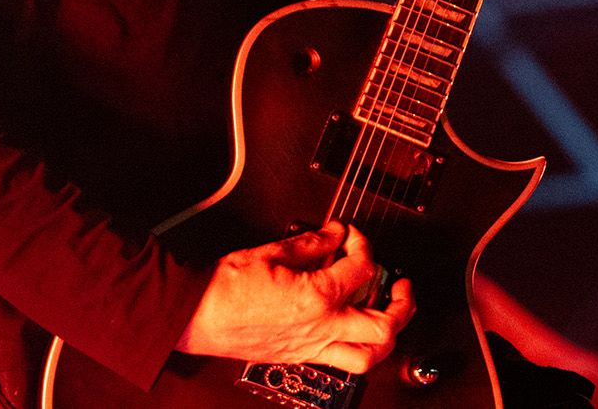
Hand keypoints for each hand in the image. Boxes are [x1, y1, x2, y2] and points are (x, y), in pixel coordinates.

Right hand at [175, 221, 414, 372]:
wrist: (194, 315)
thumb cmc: (225, 288)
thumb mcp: (273, 251)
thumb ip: (313, 243)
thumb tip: (336, 234)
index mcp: (317, 299)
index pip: (363, 267)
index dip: (363, 244)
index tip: (354, 236)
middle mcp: (321, 329)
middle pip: (384, 326)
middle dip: (402, 304)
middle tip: (401, 285)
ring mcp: (311, 348)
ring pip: (368, 358)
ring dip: (386, 336)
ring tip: (388, 315)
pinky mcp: (298, 358)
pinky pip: (340, 362)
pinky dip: (356, 347)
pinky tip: (353, 330)